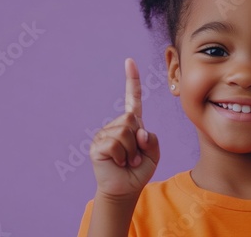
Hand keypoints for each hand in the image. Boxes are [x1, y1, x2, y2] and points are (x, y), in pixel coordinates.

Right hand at [89, 58, 159, 198]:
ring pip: (124, 132)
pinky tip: (118, 163)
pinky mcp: (97, 145)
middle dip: (138, 141)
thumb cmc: (138, 171)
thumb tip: (137, 130)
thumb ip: (151, 139)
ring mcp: (104, 134)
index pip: (133, 99)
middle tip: (134, 157)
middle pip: (131, 118)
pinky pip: (114, 144)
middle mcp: (116, 125)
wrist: (125, 190)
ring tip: (127, 162)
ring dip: (131, 152)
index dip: (132, 81)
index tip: (129, 61)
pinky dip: (122, 157)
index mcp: (131, 124)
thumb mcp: (153, 154)